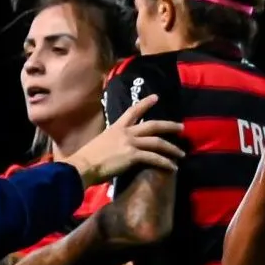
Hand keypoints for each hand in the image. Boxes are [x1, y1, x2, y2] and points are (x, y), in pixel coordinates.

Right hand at [63, 96, 184, 184]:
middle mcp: (125, 132)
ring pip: (157, 142)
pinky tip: (172, 167)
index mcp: (116, 127)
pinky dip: (165, 163)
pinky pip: (153, 158)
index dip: (145, 103)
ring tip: (181, 154)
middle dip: (168, 125)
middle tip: (181, 127)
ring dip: (171, 148)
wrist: (83, 165)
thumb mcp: (101, 143)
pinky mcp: (132, 155)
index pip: (133, 111)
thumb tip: (117, 150)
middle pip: (152, 125)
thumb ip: (112, 143)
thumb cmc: (88, 157)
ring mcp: (130, 143)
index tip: (156, 97)